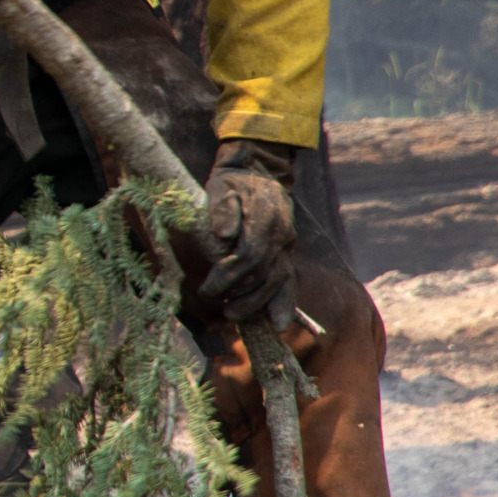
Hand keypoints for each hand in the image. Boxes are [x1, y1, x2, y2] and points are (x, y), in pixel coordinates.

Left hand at [202, 137, 296, 320]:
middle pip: (264, 273)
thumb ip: (222, 207)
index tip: (208, 288)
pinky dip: (285, 303)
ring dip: (258, 303)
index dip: (228, 275)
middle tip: (220, 308)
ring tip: (235, 316)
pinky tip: (279, 324)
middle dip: (241, 294)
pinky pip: (289, 280)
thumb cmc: (232, 181)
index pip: (248, 255)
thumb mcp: (221, 185)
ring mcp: (285, 244)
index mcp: (265, 217)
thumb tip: (223, 234)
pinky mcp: (285, 252)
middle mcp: (280, 235)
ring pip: (279, 280)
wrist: (257, 171)